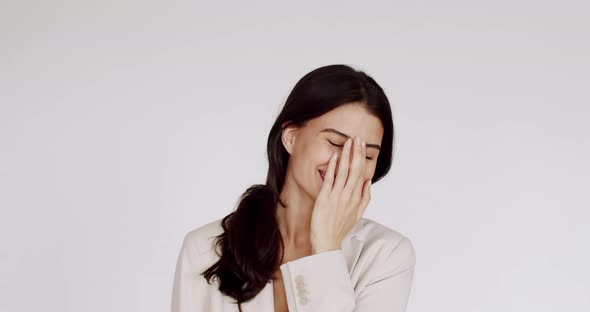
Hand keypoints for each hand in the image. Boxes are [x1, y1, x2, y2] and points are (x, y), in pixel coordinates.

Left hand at [310, 136, 371, 253]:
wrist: (327, 243)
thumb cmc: (340, 229)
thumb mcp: (357, 214)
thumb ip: (364, 197)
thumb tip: (368, 181)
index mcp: (357, 199)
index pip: (362, 173)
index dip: (363, 158)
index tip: (363, 145)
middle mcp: (349, 196)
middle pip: (355, 170)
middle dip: (357, 153)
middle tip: (358, 138)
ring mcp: (337, 197)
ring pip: (344, 172)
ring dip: (346, 156)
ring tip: (348, 142)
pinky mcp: (324, 199)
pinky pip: (330, 180)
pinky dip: (333, 167)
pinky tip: (334, 156)